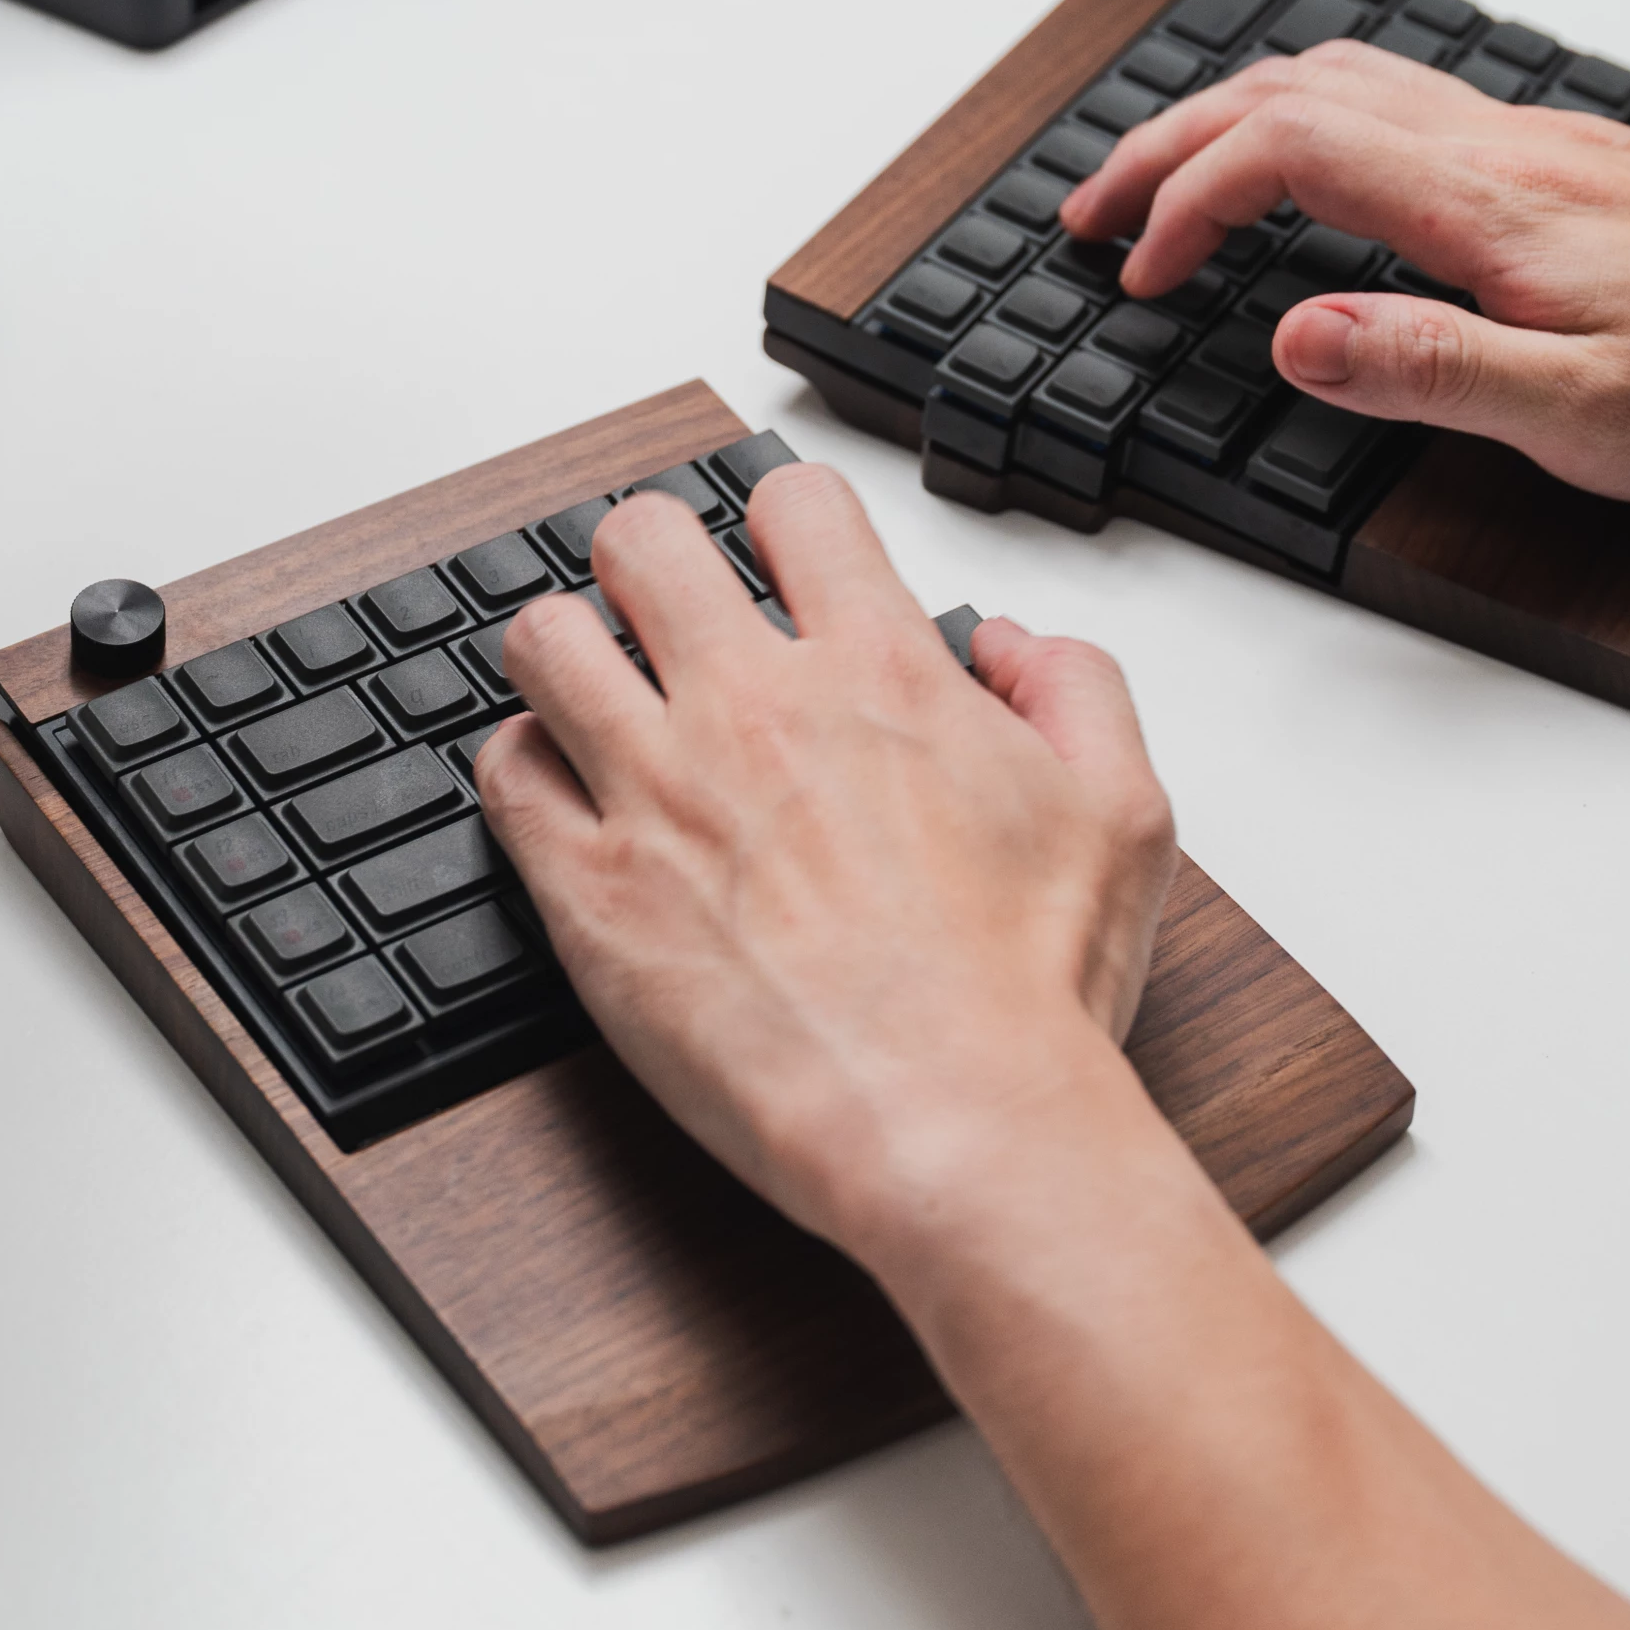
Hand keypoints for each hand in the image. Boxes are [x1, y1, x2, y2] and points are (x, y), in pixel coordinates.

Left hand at [472, 466, 1629, 1629]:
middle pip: (641, 540)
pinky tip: (564, 797)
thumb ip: (1077, 688)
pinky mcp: (589, 888)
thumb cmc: (1031, 998)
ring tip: (592, 694)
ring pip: (544, 638)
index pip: (794, 502)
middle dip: (648, 562)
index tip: (776, 564)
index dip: (782, 522)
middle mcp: (756, 709)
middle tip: (662, 618)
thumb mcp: (1124, 813)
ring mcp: (659, 790)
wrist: (956, 1127)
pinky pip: (505, 773)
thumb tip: (1009, 643)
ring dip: (567, 653)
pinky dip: (525, 768)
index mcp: (880, 673)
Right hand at [1060, 40, 1629, 503]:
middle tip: (1096, 211)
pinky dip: (1308, 122)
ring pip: (1346, 78)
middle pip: (1293, 89)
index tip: (1137, 272)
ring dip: (1234, 121)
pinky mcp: (1568, 159)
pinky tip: (1312, 174)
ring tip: (1170, 183)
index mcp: (1486, 203)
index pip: (1283, 148)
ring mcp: (1537, 142)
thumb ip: (1427, 368)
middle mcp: (1505, 147)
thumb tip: (1293, 336)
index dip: (1183, 202)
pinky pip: (1401, 102)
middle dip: (1169, 143)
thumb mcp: (1585, 414)